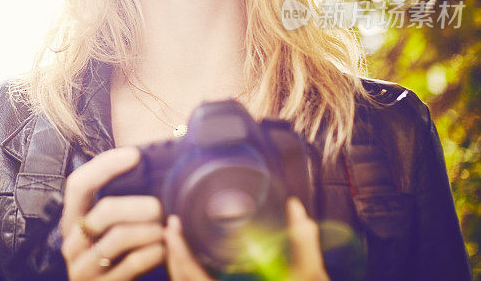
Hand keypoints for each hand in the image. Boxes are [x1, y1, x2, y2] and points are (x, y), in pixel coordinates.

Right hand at [60, 147, 165, 279]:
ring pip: (120, 237)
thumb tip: (145, 161)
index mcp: (72, 220)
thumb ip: (119, 200)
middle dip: (139, 205)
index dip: (105, 165)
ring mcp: (84, 268)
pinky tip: (163, 250)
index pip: (78, 184)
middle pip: (104, 211)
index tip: (135, 154)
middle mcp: (72, 243)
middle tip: (159, 207)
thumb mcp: (109, 227)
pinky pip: (132, 264)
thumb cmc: (115, 255)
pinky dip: (154, 253)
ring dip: (150, 230)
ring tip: (164, 231)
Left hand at [163, 197, 328, 280]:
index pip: (190, 278)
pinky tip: (196, 259)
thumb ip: (302, 244)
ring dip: (180, 265)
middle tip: (172, 227)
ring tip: (179, 238)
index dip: (178, 253)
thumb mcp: (308, 277)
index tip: (172, 228)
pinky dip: (192, 274)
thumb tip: (295, 207)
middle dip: (174, 254)